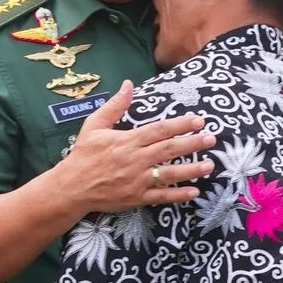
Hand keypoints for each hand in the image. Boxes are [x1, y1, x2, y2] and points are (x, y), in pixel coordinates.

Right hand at [58, 80, 215, 213]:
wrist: (72, 186)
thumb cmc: (84, 154)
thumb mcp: (95, 125)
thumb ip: (115, 105)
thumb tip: (128, 84)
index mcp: (128, 141)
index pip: (159, 130)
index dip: (180, 125)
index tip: (198, 120)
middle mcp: (135, 160)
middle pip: (169, 150)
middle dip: (192, 143)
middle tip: (211, 139)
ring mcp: (137, 180)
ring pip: (169, 174)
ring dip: (191, 170)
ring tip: (209, 165)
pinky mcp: (137, 197)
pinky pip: (161, 197)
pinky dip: (178, 195)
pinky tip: (194, 192)